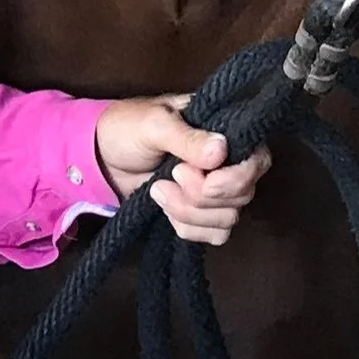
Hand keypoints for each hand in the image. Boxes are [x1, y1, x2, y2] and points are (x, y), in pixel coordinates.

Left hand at [94, 97, 271, 245]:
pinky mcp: (200, 212)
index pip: (258, 160)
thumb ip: (186, 138)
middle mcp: (228, 162)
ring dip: (189, 212)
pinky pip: (214, 234)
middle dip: (201, 195)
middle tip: (170, 176)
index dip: (236, 179)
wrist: (100, 156)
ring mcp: (215, 189)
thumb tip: (220, 151)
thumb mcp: (154, 125)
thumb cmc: (127, 128)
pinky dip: (189, 228)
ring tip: (157, 190)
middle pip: (242, 195)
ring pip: (228, 218)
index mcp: (225, 131)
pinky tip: (165, 210)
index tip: (206, 181)